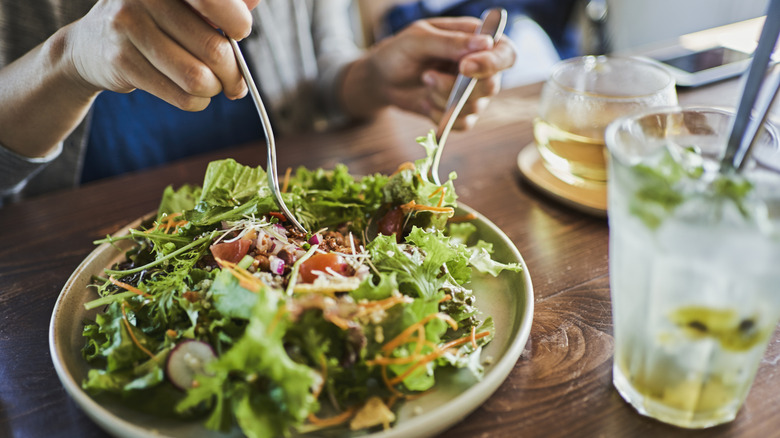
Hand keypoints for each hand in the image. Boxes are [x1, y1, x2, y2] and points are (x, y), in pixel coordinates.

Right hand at [66, 0, 258, 110]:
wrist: (91, 43)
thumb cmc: (155, 20)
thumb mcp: (184, 3)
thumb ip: (220, 3)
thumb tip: (255, 0)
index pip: (215, 0)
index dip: (238, 22)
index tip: (238, 32)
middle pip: (214, 49)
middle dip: (233, 72)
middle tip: (234, 78)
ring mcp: (128, 26)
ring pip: (199, 78)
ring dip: (215, 89)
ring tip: (212, 85)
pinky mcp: (122, 62)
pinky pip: (182, 96)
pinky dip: (197, 101)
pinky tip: (194, 94)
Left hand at [357, 17, 516, 128]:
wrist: (383, 79)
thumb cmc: (400, 51)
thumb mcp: (419, 39)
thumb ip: (450, 42)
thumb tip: (485, 43)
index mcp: (478, 40)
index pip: (505, 54)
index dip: (492, 63)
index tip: (465, 67)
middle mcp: (481, 67)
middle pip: (491, 85)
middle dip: (456, 86)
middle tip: (428, 75)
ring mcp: (473, 92)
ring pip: (474, 106)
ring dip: (443, 98)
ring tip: (424, 81)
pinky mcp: (461, 112)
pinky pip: (464, 124)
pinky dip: (441, 116)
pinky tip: (426, 101)